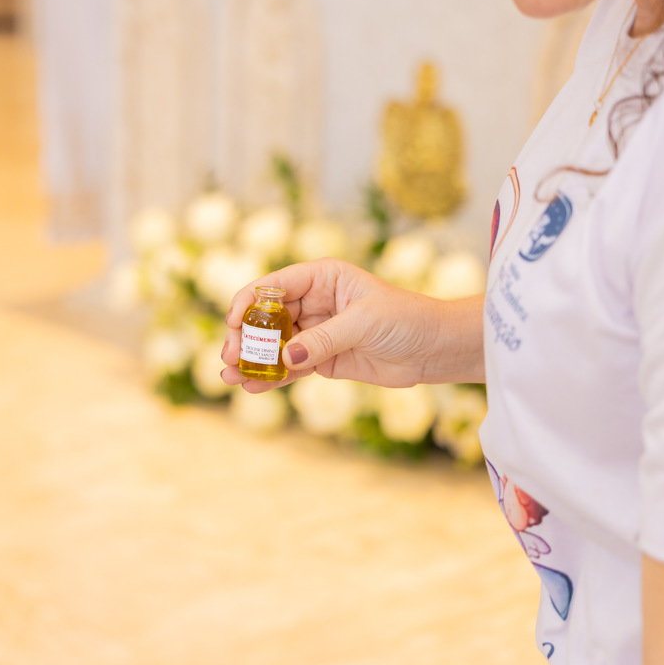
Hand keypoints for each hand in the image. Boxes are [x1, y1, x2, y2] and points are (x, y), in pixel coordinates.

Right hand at [220, 258, 483, 393]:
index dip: (249, 300)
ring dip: (252, 359)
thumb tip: (286, 358)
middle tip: (229, 355)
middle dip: (245, 335)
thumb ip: (323, 340)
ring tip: (229, 375)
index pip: (274, 284)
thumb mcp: (363, 323)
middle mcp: (314, 301)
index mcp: (322, 277)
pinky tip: (251, 387)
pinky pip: (290, 367)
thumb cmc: (405, 320)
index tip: (233, 320)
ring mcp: (316, 332)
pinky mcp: (322, 359)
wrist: (434, 348)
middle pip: (267, 316)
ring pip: (274, 345)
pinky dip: (271, 377)